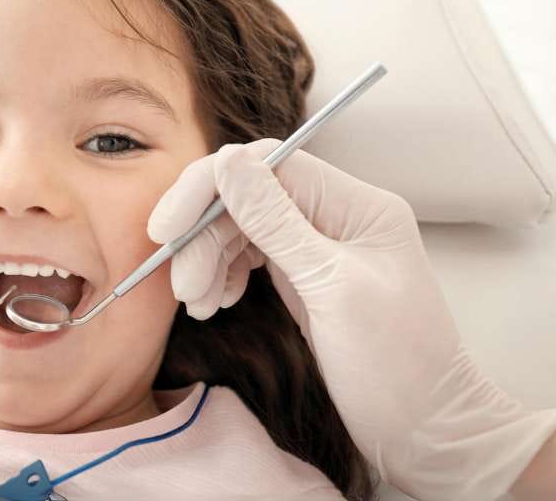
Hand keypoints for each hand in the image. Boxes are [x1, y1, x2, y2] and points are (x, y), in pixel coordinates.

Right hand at [149, 139, 555, 497]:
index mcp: (357, 205)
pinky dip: (223, 277)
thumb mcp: (331, 288)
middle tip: (185, 289)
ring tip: (200, 305)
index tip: (166, 231)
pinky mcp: (304, 278)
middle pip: (247, 197)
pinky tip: (216, 304)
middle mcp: (337, 216)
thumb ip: (276, 223)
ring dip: (208, 261)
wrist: (425, 430)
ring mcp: (319, 247)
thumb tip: (227, 161)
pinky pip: (248, 257)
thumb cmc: (395, 364)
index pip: (267, 165)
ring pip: (241, 228)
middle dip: (205, 237)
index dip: (208, 189)